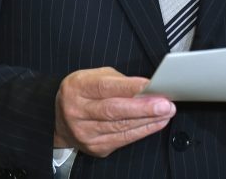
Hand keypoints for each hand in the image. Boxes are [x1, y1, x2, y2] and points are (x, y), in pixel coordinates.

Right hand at [54, 67, 174, 156]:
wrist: (60, 119)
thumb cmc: (83, 93)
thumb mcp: (94, 77)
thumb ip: (118, 81)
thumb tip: (146, 87)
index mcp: (77, 88)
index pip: (106, 87)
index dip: (130, 87)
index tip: (151, 85)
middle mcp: (77, 111)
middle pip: (114, 110)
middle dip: (143, 108)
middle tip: (165, 104)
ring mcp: (85, 132)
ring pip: (120, 127)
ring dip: (147, 121)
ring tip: (165, 113)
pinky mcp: (95, 147)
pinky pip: (122, 140)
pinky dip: (141, 131)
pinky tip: (154, 124)